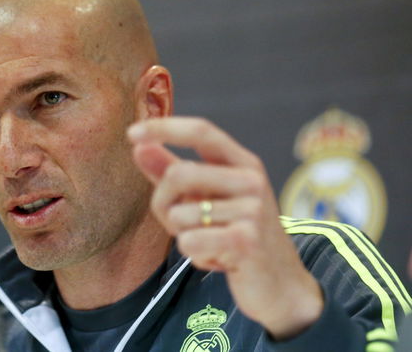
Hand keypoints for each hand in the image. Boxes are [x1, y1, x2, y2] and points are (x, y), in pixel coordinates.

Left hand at [128, 116, 322, 339]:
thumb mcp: (205, 198)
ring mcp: (253, 209)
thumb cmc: (235, 233)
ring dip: (182, 235)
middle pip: (178, 174)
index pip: (202, 131)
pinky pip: (190, 241)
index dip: (165, 128)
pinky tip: (217, 258)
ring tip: (209, 243)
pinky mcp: (247, 241)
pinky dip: (193, 254)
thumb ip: (170, 171)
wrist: (279, 283)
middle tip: (178, 224)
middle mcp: (252, 179)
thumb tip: (138, 146)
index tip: (132, 133)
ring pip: (180, 214)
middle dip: (162, 203)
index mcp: (242, 162)